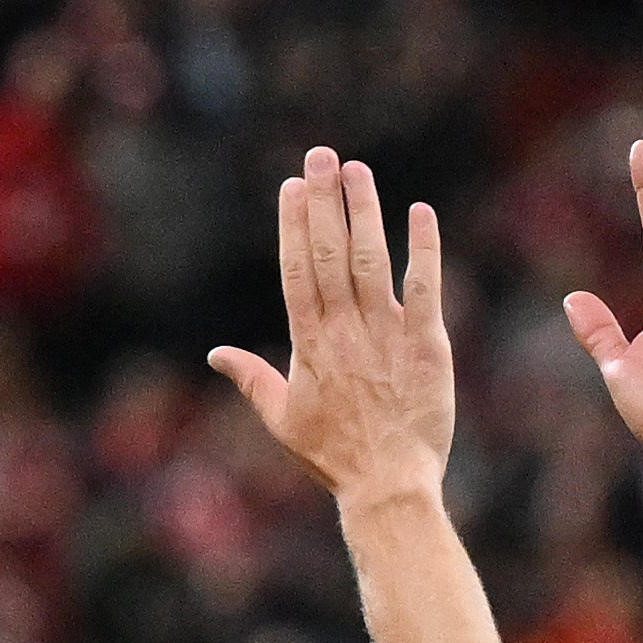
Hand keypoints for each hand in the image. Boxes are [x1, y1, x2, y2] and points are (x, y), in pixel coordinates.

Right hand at [211, 148, 458, 512]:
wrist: (388, 486)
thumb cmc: (334, 458)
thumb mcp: (283, 421)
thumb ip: (251, 380)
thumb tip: (216, 354)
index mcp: (310, 344)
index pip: (297, 270)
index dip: (294, 225)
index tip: (292, 185)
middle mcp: (345, 330)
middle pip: (330, 253)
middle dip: (324, 201)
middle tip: (321, 155)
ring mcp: (387, 334)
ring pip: (371, 260)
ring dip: (364, 210)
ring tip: (356, 169)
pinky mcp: (427, 345)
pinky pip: (425, 288)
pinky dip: (423, 249)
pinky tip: (418, 212)